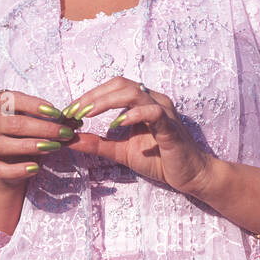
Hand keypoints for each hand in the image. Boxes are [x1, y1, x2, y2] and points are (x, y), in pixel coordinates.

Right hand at [0, 88, 77, 188]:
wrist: (10, 164)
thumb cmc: (25, 136)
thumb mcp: (38, 124)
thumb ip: (54, 120)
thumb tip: (75, 120)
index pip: (11, 99)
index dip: (34, 105)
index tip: (56, 112)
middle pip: (13, 124)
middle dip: (42, 128)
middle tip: (64, 133)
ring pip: (3, 145)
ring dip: (30, 146)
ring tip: (52, 147)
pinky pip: (0, 169)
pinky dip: (18, 170)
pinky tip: (35, 168)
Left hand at [59, 77, 215, 194]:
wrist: (190, 176)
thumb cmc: (160, 160)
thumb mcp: (121, 152)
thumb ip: (98, 144)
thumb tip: (70, 140)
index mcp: (142, 103)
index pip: (111, 88)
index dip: (88, 96)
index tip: (68, 111)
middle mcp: (153, 100)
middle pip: (119, 83)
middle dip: (92, 96)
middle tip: (73, 111)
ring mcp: (163, 111)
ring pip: (132, 93)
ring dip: (106, 101)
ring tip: (88, 114)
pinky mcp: (171, 127)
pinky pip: (152, 113)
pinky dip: (132, 115)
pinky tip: (117, 124)